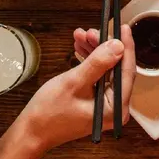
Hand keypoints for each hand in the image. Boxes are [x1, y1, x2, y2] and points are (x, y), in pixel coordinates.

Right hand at [20, 24, 135, 151]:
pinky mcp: (94, 101)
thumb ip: (98, 63)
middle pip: (116, 68)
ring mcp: (104, 105)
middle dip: (103, 46)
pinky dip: (88, 61)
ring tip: (81, 35)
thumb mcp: (74, 82)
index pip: (127, 71)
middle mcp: (114, 108)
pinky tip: (79, 47)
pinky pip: (96, 75)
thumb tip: (118, 46)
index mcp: (115, 108)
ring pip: (105, 69)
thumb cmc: (50, 112)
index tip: (123, 27)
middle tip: (90, 31)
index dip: (126, 46)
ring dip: (94, 51)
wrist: (31, 131)